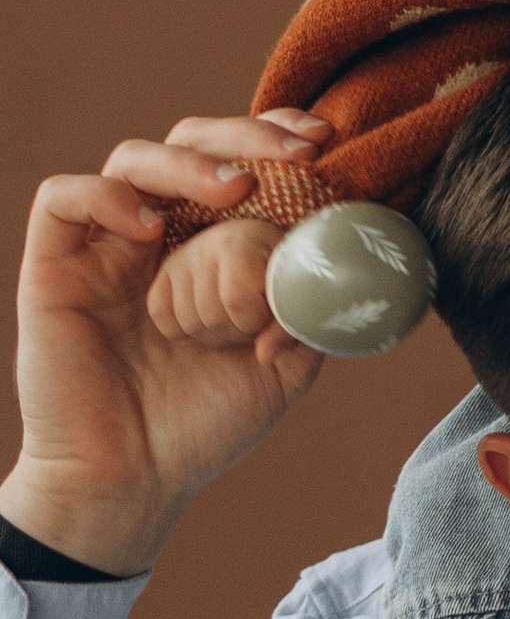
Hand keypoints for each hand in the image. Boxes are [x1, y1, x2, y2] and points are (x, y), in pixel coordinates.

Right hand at [6, 125, 331, 576]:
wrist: (131, 484)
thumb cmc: (203, 424)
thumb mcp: (283, 364)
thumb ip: (313, 307)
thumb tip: (346, 256)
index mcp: (211, 244)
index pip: (241, 159)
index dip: (276, 136)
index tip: (324, 142)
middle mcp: (158, 233)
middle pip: (192, 141)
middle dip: (245, 134)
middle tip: (293, 153)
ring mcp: (105, 247)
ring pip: (135, 159)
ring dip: (189, 161)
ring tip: (232, 188)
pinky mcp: (53, 267)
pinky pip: (64, 200)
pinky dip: (108, 197)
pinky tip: (152, 228)